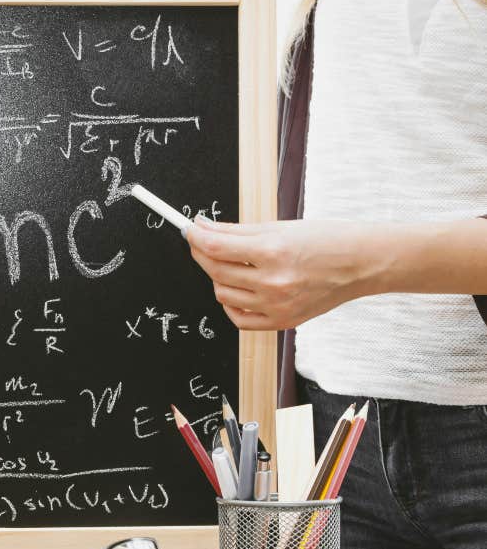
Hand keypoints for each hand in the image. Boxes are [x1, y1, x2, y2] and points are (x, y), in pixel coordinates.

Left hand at [187, 217, 379, 329]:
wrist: (360, 263)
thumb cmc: (325, 240)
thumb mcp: (280, 227)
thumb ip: (237, 231)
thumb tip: (204, 228)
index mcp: (273, 252)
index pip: (216, 247)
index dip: (195, 237)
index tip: (189, 230)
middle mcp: (273, 282)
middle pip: (216, 271)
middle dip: (201, 254)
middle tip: (200, 242)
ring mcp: (276, 305)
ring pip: (223, 295)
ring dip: (217, 277)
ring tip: (228, 264)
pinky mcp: (281, 321)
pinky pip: (239, 319)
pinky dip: (230, 305)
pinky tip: (236, 290)